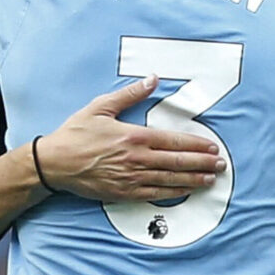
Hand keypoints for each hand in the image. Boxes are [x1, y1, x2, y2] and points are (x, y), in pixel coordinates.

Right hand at [38, 76, 226, 201]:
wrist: (54, 163)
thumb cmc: (76, 134)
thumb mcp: (101, 107)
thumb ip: (130, 94)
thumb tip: (152, 79)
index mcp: (134, 136)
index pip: (173, 142)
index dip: (196, 145)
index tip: (212, 147)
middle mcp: (136, 159)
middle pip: (177, 162)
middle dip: (202, 163)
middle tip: (220, 165)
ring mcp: (131, 178)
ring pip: (169, 180)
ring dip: (193, 180)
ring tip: (211, 179)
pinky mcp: (124, 193)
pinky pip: (155, 195)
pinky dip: (173, 193)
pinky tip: (186, 191)